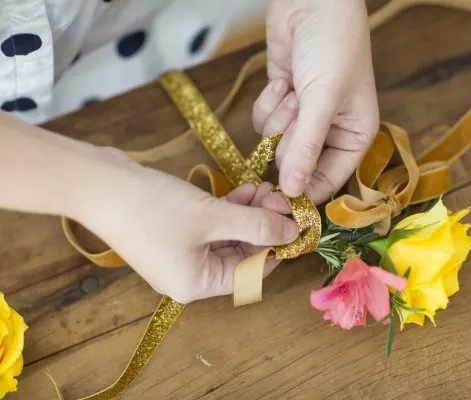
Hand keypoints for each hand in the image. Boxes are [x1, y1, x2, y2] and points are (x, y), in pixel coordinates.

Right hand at [74, 148, 297, 303]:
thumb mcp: (212, 218)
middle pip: (240, 253)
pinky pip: (211, 225)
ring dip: (249, 213)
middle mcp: (189, 275)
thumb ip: (256, 226)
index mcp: (197, 285)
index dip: (276, 249)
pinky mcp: (174, 231)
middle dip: (263, 225)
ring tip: (267, 189)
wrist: (97, 184)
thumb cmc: (153, 208)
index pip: (250, 273)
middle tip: (281, 199)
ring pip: (228, 235)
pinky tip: (247, 189)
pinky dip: (230, 209)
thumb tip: (291, 233)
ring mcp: (180, 252)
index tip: (295, 225)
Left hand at [253, 0, 378, 203]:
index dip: (302, 194)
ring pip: (275, 145)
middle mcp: (330, 133)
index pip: (327, 182)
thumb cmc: (333, 46)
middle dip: (289, 139)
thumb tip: (293, 192)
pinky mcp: (282, 104)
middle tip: (298, 111)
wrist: (311, 2)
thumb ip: (306, 148)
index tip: (275, 201)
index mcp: (354, 137)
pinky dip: (267, 104)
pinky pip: (262, 123)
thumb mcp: (323, 99)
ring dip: (278, 118)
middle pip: (296, 165)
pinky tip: (282, 82)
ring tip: (293, 89)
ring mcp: (303, 119)